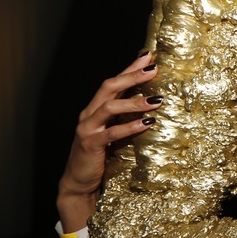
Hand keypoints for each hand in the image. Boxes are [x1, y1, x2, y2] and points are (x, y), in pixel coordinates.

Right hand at [57, 53, 161, 201]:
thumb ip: (126, 118)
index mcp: (95, 109)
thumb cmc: (100, 156)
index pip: (114, 82)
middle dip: (132, 76)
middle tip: (154, 70)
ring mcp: (87, 128)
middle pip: (109, 87)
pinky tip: (146, 124)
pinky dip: (130, 127)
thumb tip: (152, 103)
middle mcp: (89, 114)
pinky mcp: (90, 144)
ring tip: (156, 100)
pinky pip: (111, 132)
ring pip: (110, 107)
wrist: (79, 181)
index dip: (130, 68)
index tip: (149, 56)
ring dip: (134, 102)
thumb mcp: (114, 133)